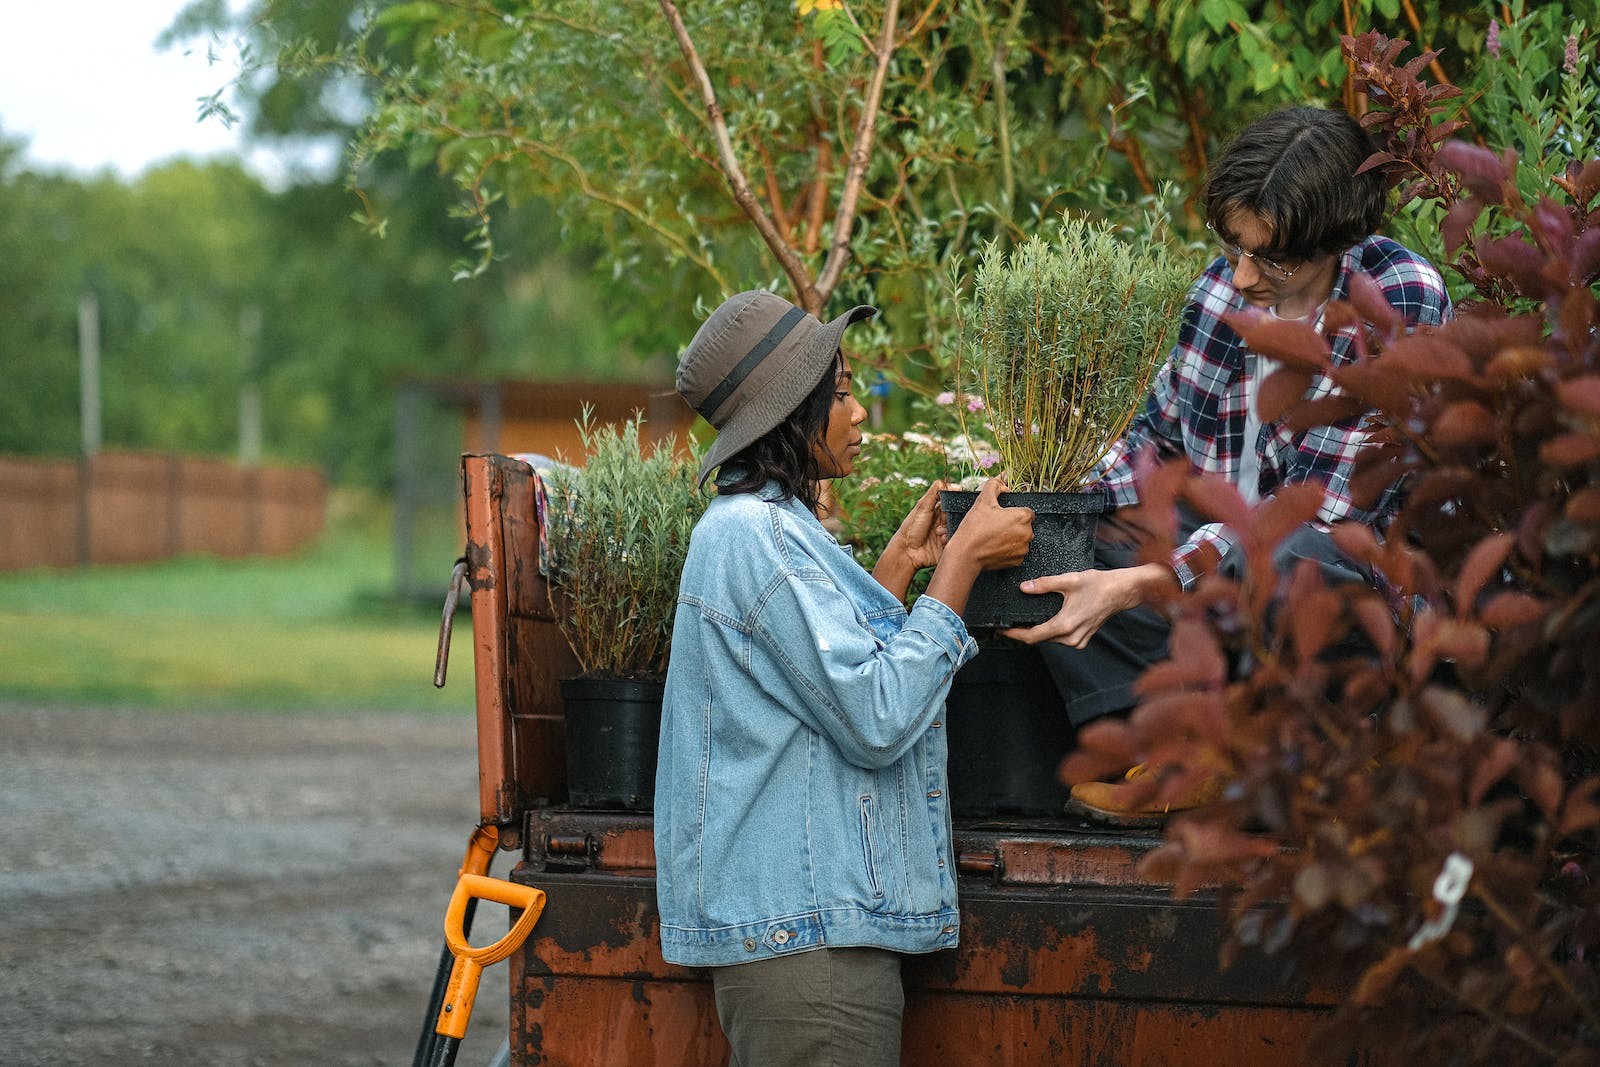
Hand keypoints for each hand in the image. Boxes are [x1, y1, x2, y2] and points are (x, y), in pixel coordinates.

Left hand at [884, 481, 949, 572]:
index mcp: (937, 510)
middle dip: (952, 517)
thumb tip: (949, 482)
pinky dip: (949, 539)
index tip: (955, 503)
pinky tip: (940, 540)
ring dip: (950, 529)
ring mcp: (946, 533)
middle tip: (943, 519)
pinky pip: (955, 541)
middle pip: (958, 515)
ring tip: (938, 532)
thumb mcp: (922, 506)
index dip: (956, 503)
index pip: (953, 503)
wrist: (907, 551)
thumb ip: (934, 492)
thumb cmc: (911, 527)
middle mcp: (943, 521)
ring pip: (958, 528)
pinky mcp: (947, 545)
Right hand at [946, 477, 1032, 571]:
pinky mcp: (1018, 562)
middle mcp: (1028, 534)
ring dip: (1012, 536)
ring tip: (994, 536)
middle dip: (1013, 524)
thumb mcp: (982, 500)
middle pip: (1024, 525)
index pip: (1026, 511)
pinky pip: (1016, 551)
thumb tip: (1000, 480)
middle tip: (995, 525)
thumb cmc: (975, 527)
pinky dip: (1008, 549)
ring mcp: (1023, 549)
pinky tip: (995, 546)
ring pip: (1021, 538)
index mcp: (1023, 517)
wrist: (966, 554)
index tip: (1001, 515)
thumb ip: (994, 485)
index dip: (1013, 511)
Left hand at [1000, 562, 1175, 648]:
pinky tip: (1045, 621)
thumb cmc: (1098, 585)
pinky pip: (1060, 639)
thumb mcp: (1068, 580)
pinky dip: (1051, 632)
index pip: (1032, 636)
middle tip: (1008, 624)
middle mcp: (1071, 637)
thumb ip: (1044, 584)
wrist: (1121, 591)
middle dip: (1024, 632)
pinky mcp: (1082, 639)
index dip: (1014, 635)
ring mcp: (1078, 641)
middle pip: (1039, 639)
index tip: (1001, 630)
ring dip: (1038, 632)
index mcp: (1065, 625)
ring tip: (1023, 621)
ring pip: (1050, 640)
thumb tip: (1024, 588)